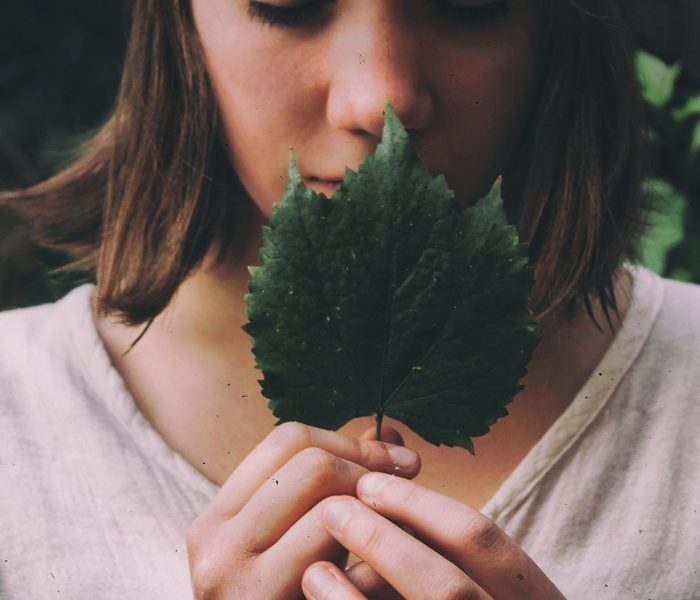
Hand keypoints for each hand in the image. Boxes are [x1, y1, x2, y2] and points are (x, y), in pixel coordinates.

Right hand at [186, 422, 420, 598]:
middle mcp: (215, 543)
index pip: (286, 439)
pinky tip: (390, 560)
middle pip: (309, 463)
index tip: (395, 456)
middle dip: (368, 466)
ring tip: (402, 518)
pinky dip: (375, 549)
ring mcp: (237, 584)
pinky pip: (338, 559)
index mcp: (219, 514)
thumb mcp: (294, 537)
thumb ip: (331, 483)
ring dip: (377, 507)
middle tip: (410, 476)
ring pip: (328, 505)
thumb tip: (387, 432)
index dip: (349, 439)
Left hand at [301, 473, 565, 598]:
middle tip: (340, 504)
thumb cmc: (458, 594)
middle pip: (451, 587)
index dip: (424, 507)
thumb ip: (428, 521)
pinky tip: (318, 583)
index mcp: (528, 596)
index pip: (485, 542)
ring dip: (367, 580)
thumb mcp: (460, 563)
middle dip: (389, 540)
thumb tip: (381, 436)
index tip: (375, 480)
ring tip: (321, 549)